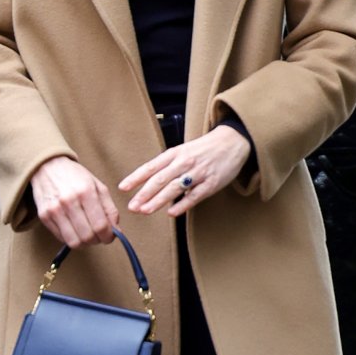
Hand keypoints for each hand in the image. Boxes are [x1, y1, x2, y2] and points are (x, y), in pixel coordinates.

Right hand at [30, 155, 119, 247]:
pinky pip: (61, 238)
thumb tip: (116, 231)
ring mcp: (54, 210)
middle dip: (97, 240)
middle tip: (99, 236)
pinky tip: (75, 229)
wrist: (48, 166)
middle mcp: (68, 201)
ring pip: (74, 242)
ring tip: (87, 234)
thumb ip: (110, 209)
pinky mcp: (44, 217)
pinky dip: (72, 238)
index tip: (110, 236)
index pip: (100, 225)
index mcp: (85, 192)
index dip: (108, 236)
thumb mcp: (98, 186)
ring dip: (85, 243)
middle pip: (88, 236)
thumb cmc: (75, 176)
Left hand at [119, 125, 251, 217]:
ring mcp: (198, 173)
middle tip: (132, 207)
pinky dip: (182, 205)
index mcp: (174, 153)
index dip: (136, 178)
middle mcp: (184, 162)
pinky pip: (195, 196)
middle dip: (144, 194)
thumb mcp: (182, 151)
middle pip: (160, 179)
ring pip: (174, 188)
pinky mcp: (211, 183)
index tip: (123, 188)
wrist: (232, 141)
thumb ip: (167, 166)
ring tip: (145, 211)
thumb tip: (148, 184)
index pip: (151, 166)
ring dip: (158, 201)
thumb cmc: (204, 149)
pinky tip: (171, 212)